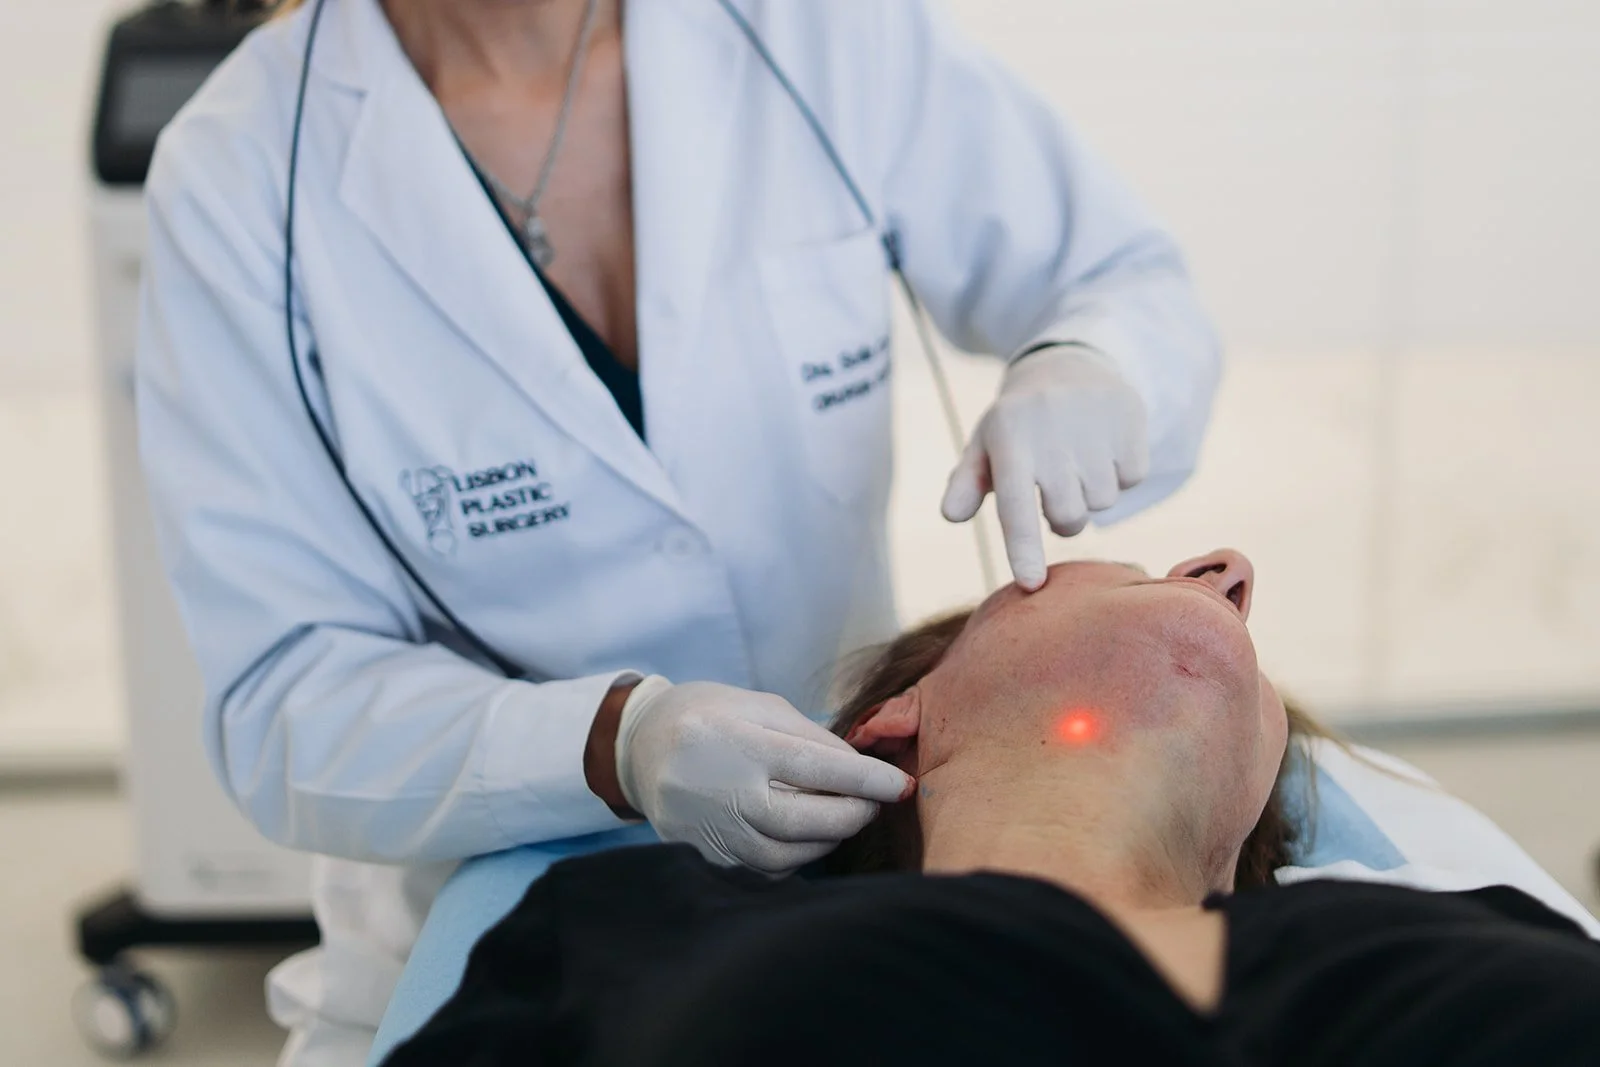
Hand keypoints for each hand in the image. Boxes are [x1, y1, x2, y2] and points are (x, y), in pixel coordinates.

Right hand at [614, 678, 913, 873]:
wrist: (640, 746)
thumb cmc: (710, 716)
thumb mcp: (760, 706)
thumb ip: (813, 738)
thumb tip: (862, 772)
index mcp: (738, 742)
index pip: (815, 767)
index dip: (866, 781)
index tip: (900, 785)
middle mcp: (721, 790)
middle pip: (804, 821)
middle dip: (852, 815)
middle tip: (874, 804)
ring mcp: (708, 829)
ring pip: (785, 856)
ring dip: (826, 842)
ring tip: (841, 818)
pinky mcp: (701, 856)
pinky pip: (761, 871)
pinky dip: (794, 858)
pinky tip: (804, 837)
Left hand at [941, 346, 1148, 589]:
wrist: (1069, 367)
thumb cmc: (1018, 425)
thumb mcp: (986, 446)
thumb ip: (965, 483)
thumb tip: (951, 514)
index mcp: (1008, 439)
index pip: (1015, 506)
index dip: (1023, 548)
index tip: (1031, 584)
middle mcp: (1051, 431)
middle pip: (1068, 517)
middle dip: (1063, 518)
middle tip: (1055, 491)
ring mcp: (1093, 424)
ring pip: (1102, 502)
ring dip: (1091, 495)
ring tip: (1077, 463)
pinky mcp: (1130, 419)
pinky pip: (1132, 478)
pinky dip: (1119, 473)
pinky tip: (1103, 448)